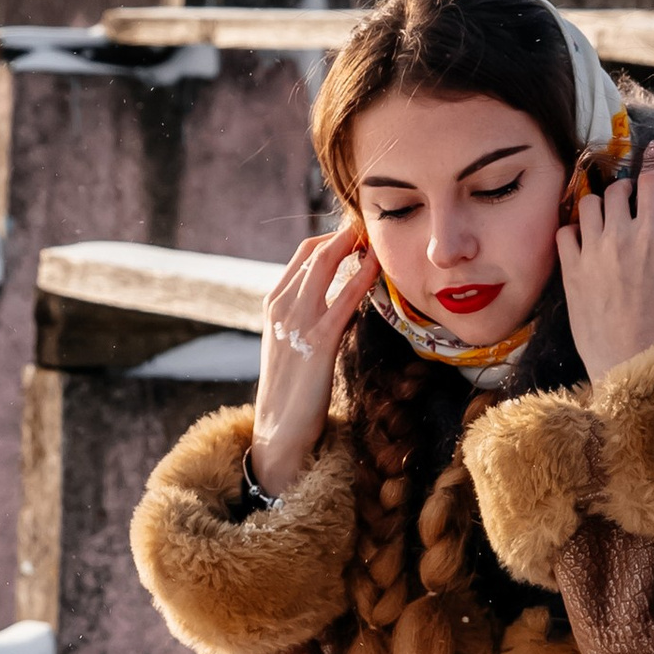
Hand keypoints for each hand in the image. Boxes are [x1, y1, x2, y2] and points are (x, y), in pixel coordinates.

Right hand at [251, 222, 379, 497]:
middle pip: (315, 250)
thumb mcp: (291, 344)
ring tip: (379, 236)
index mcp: (273, 303)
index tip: (361, 232)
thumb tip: (340, 299)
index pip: (304, 254)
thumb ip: (307, 317)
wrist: (279, 429)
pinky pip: (345, 298)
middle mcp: (281, 305)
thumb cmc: (292, 390)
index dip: (334, 237)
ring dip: (355, 244)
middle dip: (346, 232)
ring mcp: (296, 321)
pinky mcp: (317, 341)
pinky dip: (363, 275)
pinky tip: (379, 265)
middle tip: (375, 224)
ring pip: (325, 264)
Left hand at [556, 134, 653, 383]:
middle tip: (625, 197)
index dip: (651, 162)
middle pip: (616, 190)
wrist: (630, 360)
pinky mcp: (570, 269)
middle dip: (622, 188)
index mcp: (652, 236)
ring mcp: (592, 251)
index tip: (650, 150)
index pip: (650, 184)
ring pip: (588, 203)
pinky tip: (580, 239)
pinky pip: (564, 232)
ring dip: (596, 204)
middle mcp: (620, 236)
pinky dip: (572, 229)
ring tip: (601, 217)